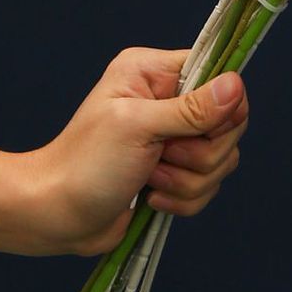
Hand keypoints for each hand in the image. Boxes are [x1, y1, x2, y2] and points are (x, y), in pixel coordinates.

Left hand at [15, 48, 249, 255]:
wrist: (54, 217)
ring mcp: (174, 138)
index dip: (222, 108)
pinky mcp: (176, 172)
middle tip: (162, 158)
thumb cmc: (85, 165)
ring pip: (221, 158)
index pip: (219, 75)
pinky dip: (184, 199)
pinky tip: (152, 199)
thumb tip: (236, 85)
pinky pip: (208, 185)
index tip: (200, 131)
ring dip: (188, 180)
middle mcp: (168, 100)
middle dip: (200, 153)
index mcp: (154, 73)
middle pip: (228, 123)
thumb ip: (190, 109)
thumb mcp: (138, 128)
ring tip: (151, 181)